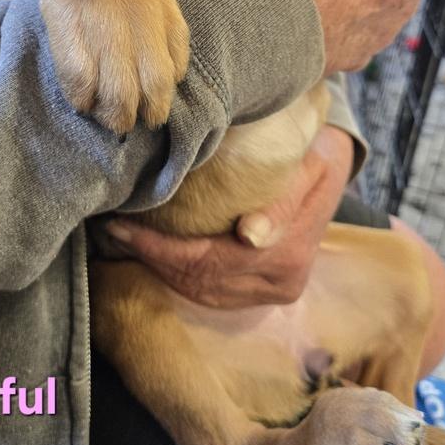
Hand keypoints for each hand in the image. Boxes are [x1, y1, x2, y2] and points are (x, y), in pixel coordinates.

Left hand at [104, 125, 353, 307]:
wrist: (332, 166)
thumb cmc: (311, 152)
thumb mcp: (307, 163)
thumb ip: (281, 201)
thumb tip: (250, 237)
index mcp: (288, 253)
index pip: (208, 259)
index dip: (158, 247)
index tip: (121, 227)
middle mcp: (282, 281)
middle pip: (200, 278)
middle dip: (150, 257)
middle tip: (112, 231)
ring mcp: (274, 292)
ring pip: (201, 290)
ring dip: (159, 268)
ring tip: (123, 240)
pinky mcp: (264, 292)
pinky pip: (211, 292)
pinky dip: (178, 274)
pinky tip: (151, 253)